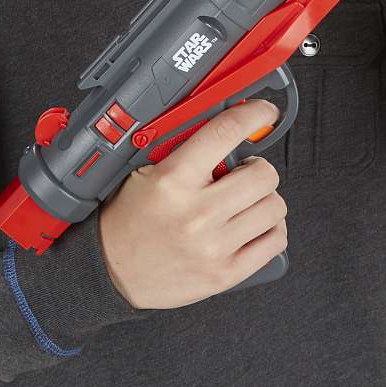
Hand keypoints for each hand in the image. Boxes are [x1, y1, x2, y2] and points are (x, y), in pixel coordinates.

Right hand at [98, 99, 286, 309]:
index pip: (225, 132)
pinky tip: (255, 223)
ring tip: (247, 199)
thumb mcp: (147, 170)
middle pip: (262, 175)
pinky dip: (271, 229)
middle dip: (259, 167)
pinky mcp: (225, 274)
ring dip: (265, 198)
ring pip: (274, 207)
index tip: (264, 112)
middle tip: (246, 170)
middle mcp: (197, 213)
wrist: (111, 269)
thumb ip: (185, 148)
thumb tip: (224, 124)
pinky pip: (274, 242)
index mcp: (174, 179)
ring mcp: (214, 246)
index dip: (254, 115)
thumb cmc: (128, 219)